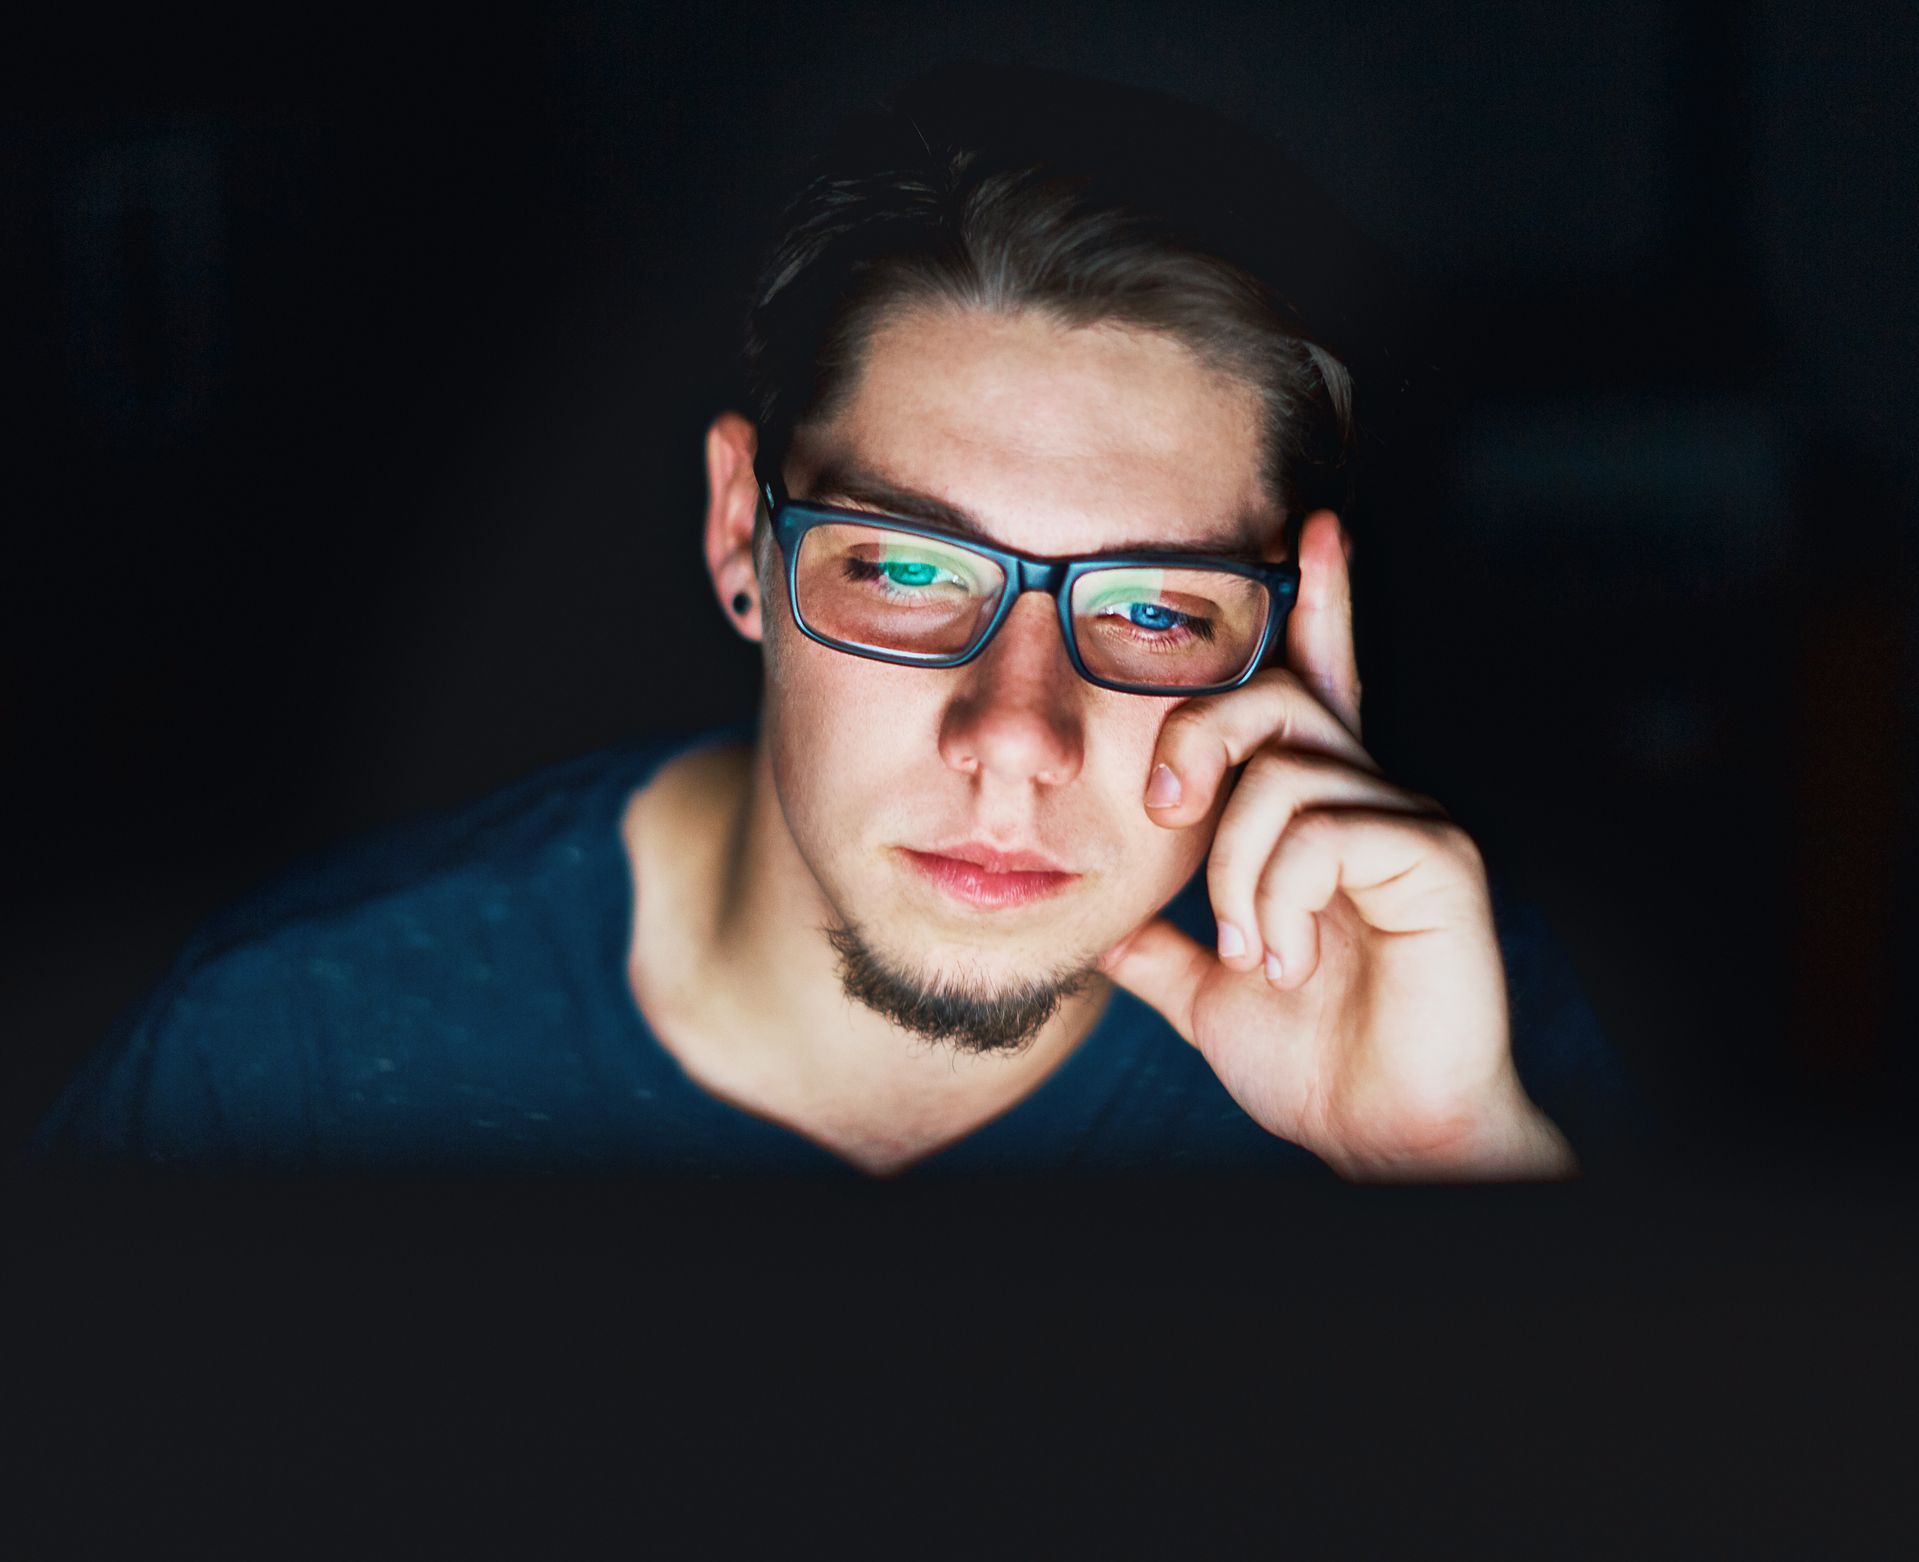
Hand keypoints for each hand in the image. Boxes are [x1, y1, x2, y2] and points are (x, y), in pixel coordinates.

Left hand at [1099, 511, 1576, 1181]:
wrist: (1379, 1132)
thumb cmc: (1315, 1056)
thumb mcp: (1212, 989)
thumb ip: (1162, 948)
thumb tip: (1100, 927)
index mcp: (1320, 814)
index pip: (1316, 687)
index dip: (1317, 607)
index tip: (1305, 530)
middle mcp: (1371, 797)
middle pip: (1276, 696)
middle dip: (1195, 736)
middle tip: (1163, 814)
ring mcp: (1411, 821)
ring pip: (1284, 773)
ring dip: (1236, 871)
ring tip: (1257, 951)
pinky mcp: (1439, 860)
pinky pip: (1325, 830)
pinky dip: (1279, 898)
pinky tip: (1292, 958)